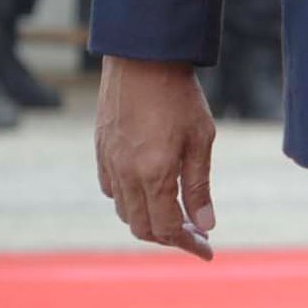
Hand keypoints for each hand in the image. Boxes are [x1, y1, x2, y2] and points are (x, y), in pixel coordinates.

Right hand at [96, 57, 215, 260]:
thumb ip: (199, 185)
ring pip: (125, 212)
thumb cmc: (179, 95)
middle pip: (143, 228)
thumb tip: (206, 225)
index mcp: (154, 175)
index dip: (188, 244)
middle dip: (170, 237)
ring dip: (149, 221)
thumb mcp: (201, 139)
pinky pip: (112, 191)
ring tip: (175, 215)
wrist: (142, 58)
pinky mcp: (101, 151)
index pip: (168, 228)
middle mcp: (126, 175)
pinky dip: (129, 202)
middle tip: (194, 233)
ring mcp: (110, 164)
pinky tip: (148, 191)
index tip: (207, 250)